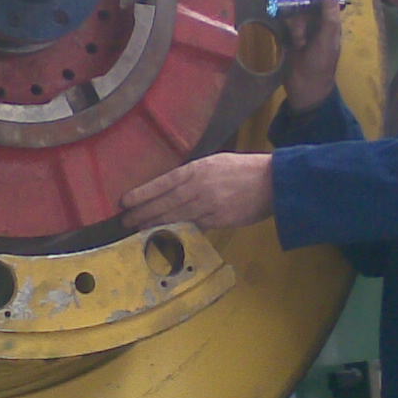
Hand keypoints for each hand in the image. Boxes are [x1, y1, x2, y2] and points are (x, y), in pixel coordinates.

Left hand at [120, 153, 273, 230]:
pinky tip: (164, 235)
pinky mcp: (219, 220)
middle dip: (142, 212)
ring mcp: (208, 205)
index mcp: (197, 169)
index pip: (162, 183)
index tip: (125, 201)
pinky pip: (193, 227)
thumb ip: (194, 175)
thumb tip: (174, 190)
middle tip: (125, 221)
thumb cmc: (244, 169)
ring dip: (155, 224)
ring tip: (138, 229)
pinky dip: (177, 231)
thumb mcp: (216, 162)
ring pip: (175, 217)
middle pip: (164, 202)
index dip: (142, 193)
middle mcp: (199, 187)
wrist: (272, 182)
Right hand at [281, 0, 342, 111]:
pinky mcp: (288, 36)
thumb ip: (329, 18)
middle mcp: (316, 21)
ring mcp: (302, 28)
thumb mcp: (328, 41)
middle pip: (305, 3)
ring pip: (294, 13)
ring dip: (295, 27)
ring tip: (299, 44)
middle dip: (301, 13)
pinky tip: (292, 44)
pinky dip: (287, 31)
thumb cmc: (321, 64)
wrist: (306, 87)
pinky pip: (284, 24)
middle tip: (301, 30)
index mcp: (330, 21)